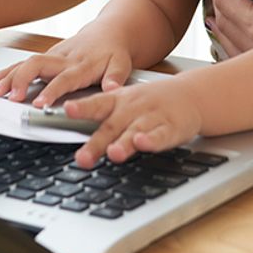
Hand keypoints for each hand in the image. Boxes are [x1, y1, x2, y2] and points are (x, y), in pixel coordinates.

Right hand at [0, 26, 133, 107]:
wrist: (110, 31)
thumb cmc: (114, 52)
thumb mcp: (122, 65)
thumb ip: (116, 78)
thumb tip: (112, 89)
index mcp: (82, 65)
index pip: (64, 79)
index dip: (51, 91)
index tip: (39, 103)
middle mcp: (64, 58)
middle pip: (38, 65)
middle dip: (22, 80)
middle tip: (11, 97)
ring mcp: (53, 55)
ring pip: (28, 62)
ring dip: (10, 76)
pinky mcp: (47, 56)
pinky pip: (24, 62)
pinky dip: (8, 70)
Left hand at [62, 79, 202, 167]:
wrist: (189, 94)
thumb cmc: (149, 102)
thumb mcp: (122, 103)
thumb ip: (98, 115)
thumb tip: (64, 125)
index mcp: (118, 101)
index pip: (97, 104)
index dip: (82, 107)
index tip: (67, 109)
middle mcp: (133, 108)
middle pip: (112, 126)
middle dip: (96, 143)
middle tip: (82, 158)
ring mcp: (152, 117)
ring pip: (135, 131)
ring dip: (124, 143)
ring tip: (113, 154)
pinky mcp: (171, 128)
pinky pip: (161, 135)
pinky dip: (153, 140)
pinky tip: (145, 144)